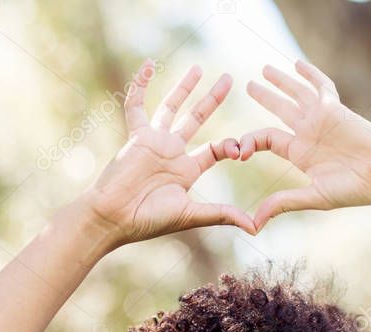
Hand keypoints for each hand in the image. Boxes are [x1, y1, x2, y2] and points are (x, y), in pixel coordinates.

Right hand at [83, 61, 255, 248]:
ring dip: (184, 87)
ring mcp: (154, 142)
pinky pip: (136, 106)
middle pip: (197, 119)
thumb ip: (223, 214)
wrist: (114, 218)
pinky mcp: (136, 136)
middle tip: (229, 79)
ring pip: (171, 107)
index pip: (216, 149)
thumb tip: (255, 227)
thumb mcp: (192, 215)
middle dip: (213, 100)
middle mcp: (173, 153)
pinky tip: (149, 66)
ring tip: (198, 68)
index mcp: (188, 171)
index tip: (242, 149)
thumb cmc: (150, 220)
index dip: (232, 145)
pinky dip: (140, 85)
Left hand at [238, 60, 370, 231]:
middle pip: (280, 110)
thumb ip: (282, 203)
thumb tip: (252, 224)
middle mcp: (308, 133)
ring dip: (281, 81)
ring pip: (297, 93)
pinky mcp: (335, 108)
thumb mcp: (313, 197)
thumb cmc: (355, 189)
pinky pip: (321, 86)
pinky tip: (298, 64)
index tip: (239, 152)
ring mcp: (321, 119)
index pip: (266, 138)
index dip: (248, 141)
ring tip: (264, 69)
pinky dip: (310, 74)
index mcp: (300, 153)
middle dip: (265, 97)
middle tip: (248, 86)